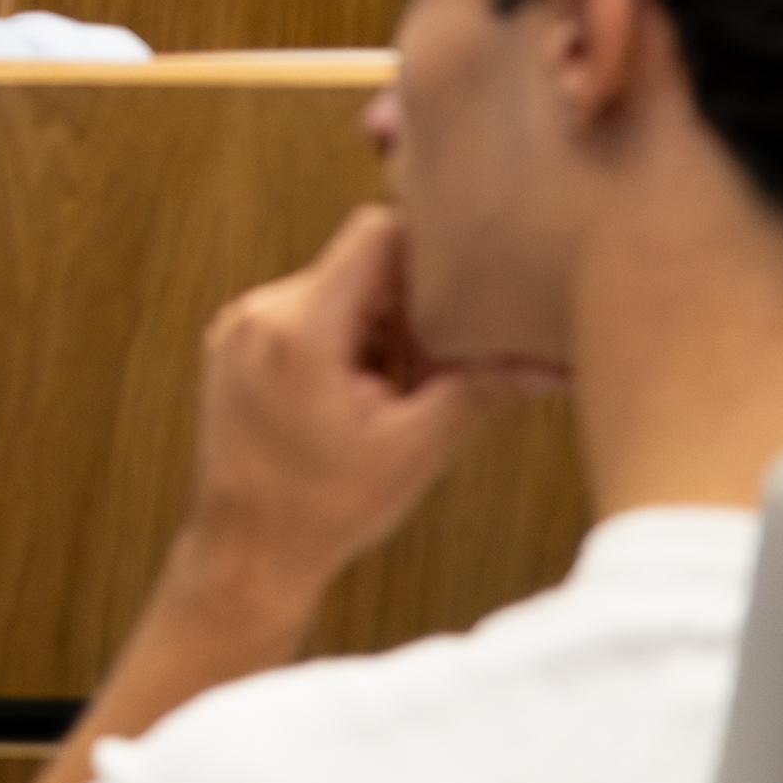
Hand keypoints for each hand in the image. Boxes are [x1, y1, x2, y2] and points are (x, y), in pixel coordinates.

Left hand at [173, 203, 523, 617]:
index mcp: (300, 326)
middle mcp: (258, 310)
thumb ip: (480, 389)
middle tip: (420, 379)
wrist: (247, 550)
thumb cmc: (330, 506)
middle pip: (358, 269)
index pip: (376, 233)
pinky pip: (299, 315)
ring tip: (383, 400)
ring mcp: (236, 324)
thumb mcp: (418, 447)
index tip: (455, 306)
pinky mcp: (229, 343)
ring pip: (332, 293)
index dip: (426, 258)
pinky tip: (348, 404)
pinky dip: (336, 344)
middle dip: (402, 314)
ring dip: (371, 334)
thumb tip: (553, 365)